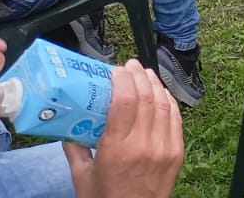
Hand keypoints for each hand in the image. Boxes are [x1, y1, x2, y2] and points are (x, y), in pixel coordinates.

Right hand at [63, 60, 183, 197]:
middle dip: (138, 75)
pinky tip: (160, 93)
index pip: (125, 100)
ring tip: (144, 73)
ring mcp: (163, 148)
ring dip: (154, 84)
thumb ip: (74, 148)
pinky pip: (175, 118)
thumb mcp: (81, 176)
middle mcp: (143, 145)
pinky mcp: (176, 152)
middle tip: (130, 66)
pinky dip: (168, 101)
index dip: (123, 79)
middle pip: (145, 96)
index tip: (116, 69)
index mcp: (116, 149)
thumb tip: (66, 124)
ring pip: (162, 103)